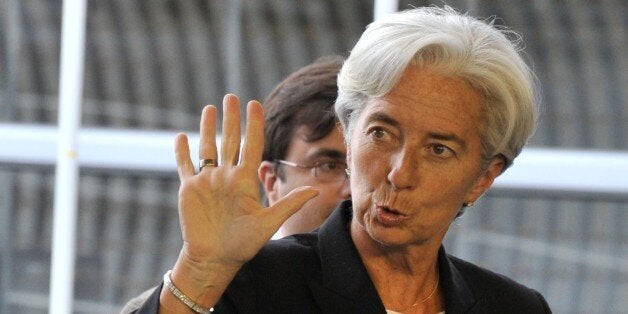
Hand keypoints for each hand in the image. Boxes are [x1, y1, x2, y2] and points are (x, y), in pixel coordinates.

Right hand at [161, 94, 317, 310]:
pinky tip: (181, 136)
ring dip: (208, 128)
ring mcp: (207, 181)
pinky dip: (182, 152)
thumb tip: (316, 190)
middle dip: (231, 119)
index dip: (253, 125)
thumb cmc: (243, 244)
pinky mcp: (189, 189)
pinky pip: (185, 166)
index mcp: (245, 180)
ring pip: (207, 148)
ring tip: (210, 108)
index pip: (251, 145)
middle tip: (231, 97)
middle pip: (229, 140)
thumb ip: (289, 204)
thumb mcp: (269, 222)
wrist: (215, 259)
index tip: (255, 104)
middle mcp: (227, 176)